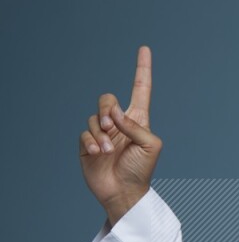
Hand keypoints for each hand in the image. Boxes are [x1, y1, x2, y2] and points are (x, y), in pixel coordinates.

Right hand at [79, 45, 162, 224]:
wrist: (124, 192)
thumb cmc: (142, 170)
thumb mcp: (150, 145)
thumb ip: (135, 125)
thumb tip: (114, 114)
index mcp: (138, 119)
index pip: (140, 89)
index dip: (142, 69)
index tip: (144, 49)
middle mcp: (119, 123)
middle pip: (108, 99)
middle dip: (107, 110)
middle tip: (112, 127)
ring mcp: (103, 133)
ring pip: (94, 117)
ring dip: (101, 132)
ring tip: (108, 150)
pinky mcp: (89, 144)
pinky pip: (85, 132)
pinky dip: (92, 141)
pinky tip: (99, 154)